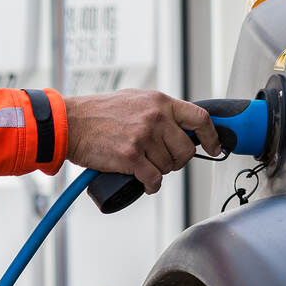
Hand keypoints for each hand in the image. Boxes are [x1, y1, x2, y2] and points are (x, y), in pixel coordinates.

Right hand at [63, 90, 221, 193]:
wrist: (70, 123)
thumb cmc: (97, 112)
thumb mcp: (133, 100)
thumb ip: (158, 111)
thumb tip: (180, 127)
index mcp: (159, 102)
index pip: (199, 118)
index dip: (212, 136)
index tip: (214, 147)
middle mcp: (155, 118)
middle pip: (186, 150)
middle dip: (177, 160)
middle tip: (162, 160)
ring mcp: (144, 137)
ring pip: (169, 166)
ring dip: (158, 171)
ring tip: (143, 165)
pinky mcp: (131, 156)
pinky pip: (154, 179)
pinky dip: (151, 185)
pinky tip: (143, 182)